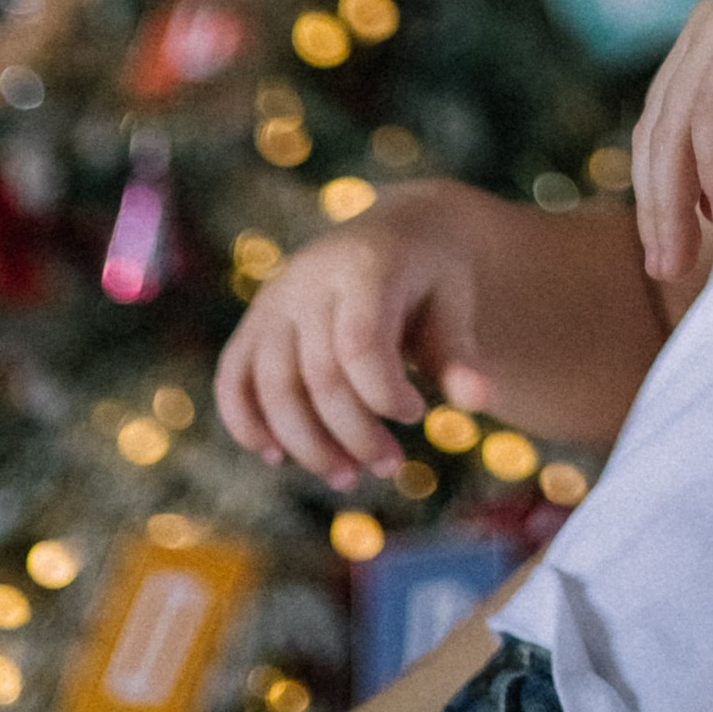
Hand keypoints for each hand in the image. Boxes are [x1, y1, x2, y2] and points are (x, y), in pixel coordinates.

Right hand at [214, 183, 496, 485]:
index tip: (418, 412)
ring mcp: (276, 298)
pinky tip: (274, 456)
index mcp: (367, 263)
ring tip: (346, 478)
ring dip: (305, 445)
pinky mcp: (255, 320)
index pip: (360, 346)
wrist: (396, 234)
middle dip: (354, 435)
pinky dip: (246, 421)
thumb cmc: (432, 279)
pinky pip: (233, 377)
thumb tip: (479, 401)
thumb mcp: (455, 304)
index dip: (385, 396)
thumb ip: (459, 353)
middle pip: (319, 377)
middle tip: (390, 467)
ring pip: (272, 387)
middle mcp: (311, 277)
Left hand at [633, 0, 712, 278]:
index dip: (660, 192)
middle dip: (657, 207)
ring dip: (672, 198)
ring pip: (676, 126)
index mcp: (710, 45)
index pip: (664, 128)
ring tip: (679, 256)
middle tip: (667, 270)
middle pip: (657, 132)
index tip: (672, 251)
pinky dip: (712, 163)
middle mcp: (704, 31)